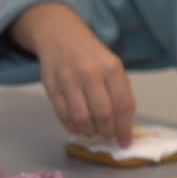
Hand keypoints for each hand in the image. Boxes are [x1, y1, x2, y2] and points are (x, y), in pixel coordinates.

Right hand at [28, 9, 135, 147]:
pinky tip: (79, 127)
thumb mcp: (113, 66)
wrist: (61, 36)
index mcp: (112, 68)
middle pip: (103, 114)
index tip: (125, 141)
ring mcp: (68, 81)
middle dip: (107, 132)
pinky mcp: (51, 87)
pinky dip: (72, 127)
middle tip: (109, 137)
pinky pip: (63, 115)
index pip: (123, 105)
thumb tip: (124, 124)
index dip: (125, 128)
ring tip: (94, 132)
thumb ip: (119, 92)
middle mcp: (91, 74)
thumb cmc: (92, 55)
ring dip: (89, 132)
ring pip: (81, 118)